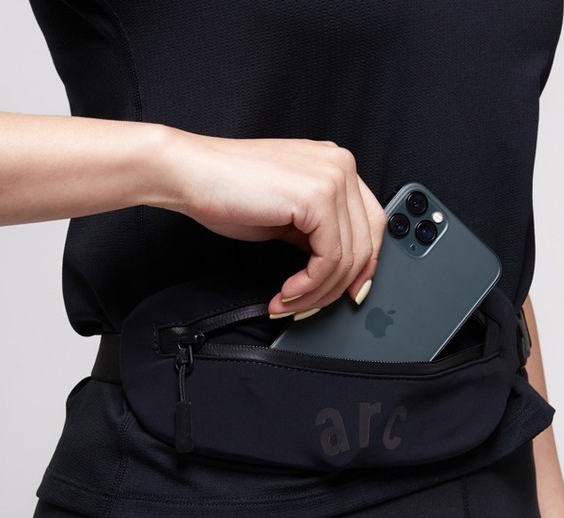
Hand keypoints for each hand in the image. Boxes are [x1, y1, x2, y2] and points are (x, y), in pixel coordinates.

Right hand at [154, 131, 385, 315]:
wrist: (191, 174)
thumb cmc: (228, 192)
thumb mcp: (288, 216)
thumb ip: (318, 233)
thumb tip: (339, 271)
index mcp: (337, 166)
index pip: (372, 224)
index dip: (365, 266)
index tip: (350, 293)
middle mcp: (341, 166)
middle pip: (366, 243)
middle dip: (338, 286)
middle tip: (310, 306)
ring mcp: (333, 179)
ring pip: (348, 257)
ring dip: (317, 291)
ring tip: (289, 302)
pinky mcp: (318, 197)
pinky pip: (329, 259)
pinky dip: (309, 285)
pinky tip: (286, 291)